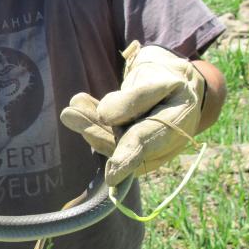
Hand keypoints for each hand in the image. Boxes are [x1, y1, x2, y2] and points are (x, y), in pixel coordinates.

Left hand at [60, 41, 204, 185]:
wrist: (172, 83)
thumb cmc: (165, 77)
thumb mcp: (155, 77)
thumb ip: (134, 98)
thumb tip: (104, 116)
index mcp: (179, 121)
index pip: (149, 140)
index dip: (129, 155)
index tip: (111, 170)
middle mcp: (164, 143)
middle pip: (124, 145)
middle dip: (96, 132)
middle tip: (69, 114)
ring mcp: (146, 149)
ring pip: (113, 144)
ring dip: (89, 127)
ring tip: (70, 112)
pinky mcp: (130, 147)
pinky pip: (109, 140)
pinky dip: (92, 125)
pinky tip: (75, 109)